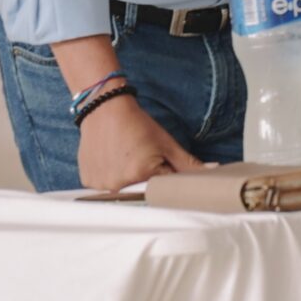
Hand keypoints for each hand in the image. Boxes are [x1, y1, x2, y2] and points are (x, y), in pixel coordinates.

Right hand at [77, 93, 201, 190]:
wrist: (104, 107)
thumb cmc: (136, 123)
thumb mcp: (166, 143)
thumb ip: (189, 164)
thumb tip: (212, 172)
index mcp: (141, 175)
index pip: (162, 190)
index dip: (163, 179)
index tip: (159, 165)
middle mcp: (118, 184)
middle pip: (140, 193)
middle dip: (145, 181)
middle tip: (139, 158)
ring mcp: (101, 184)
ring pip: (122, 192)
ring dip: (126, 180)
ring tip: (124, 157)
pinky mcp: (88, 180)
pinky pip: (104, 188)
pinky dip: (110, 178)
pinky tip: (112, 160)